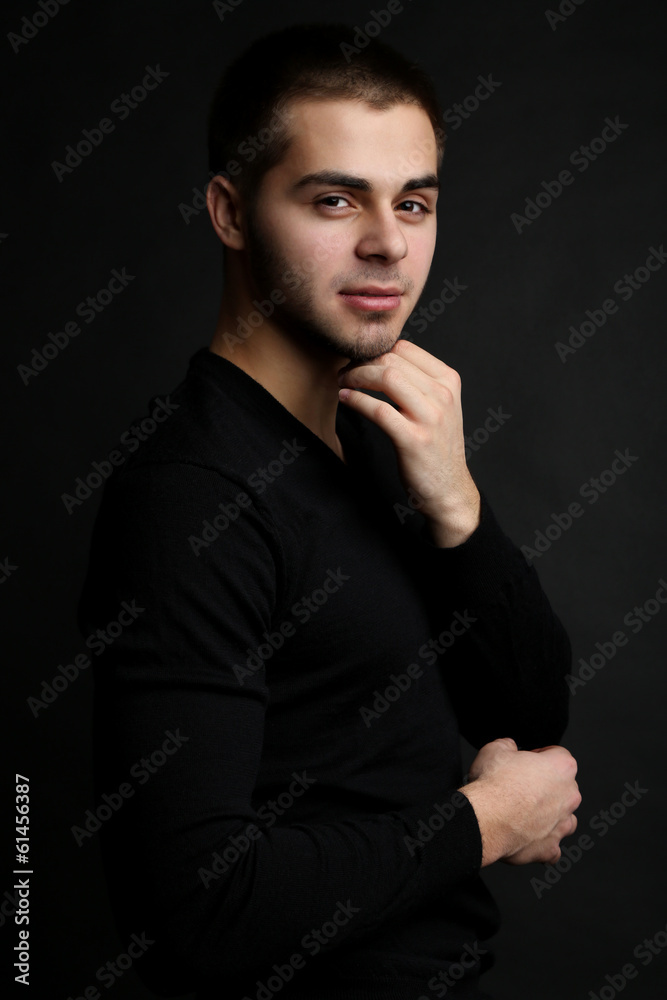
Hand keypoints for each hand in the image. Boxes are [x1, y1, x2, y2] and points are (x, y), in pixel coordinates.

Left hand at [337, 339, 479, 546]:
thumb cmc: (437, 447)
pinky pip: (379, 409)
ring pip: (387, 378)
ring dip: (356, 377)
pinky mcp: (414, 439)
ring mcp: (430, 417)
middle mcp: (443, 395)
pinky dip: (357, 400)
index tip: (358, 360)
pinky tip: (346, 400)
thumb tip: (382, 359)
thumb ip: (419, 382)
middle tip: (344, 372)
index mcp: (448, 381)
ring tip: (342, 383)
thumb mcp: (439, 406)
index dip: (375, 350)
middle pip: (393, 360)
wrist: (450, 489)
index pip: (405, 348)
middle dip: (361, 362)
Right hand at [459, 737, 581, 866]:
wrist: (484, 819)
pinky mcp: (550, 847)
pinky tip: (527, 836)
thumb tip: (509, 748)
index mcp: (561, 767)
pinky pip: (552, 847)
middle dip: (545, 786)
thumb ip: (508, 745)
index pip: (558, 755)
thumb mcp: (495, 748)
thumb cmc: (493, 785)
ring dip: (549, 816)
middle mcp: (569, 795)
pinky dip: (541, 843)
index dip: (539, 756)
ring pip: (564, 818)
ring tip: (524, 813)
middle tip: (520, 786)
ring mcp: (561, 824)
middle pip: (564, 787)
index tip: (526, 761)